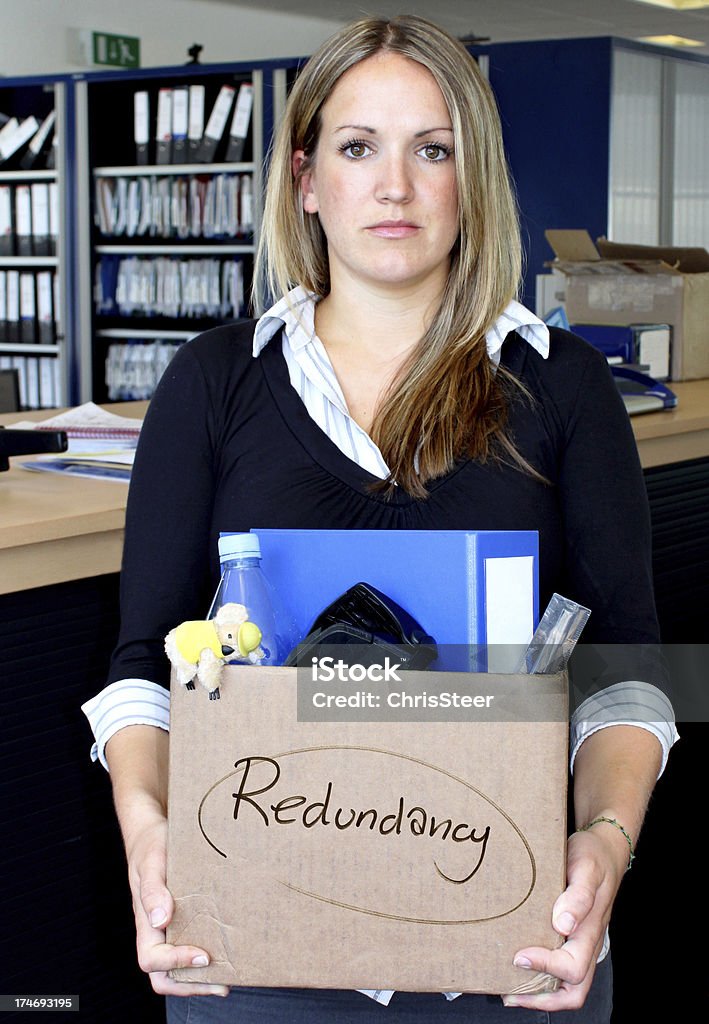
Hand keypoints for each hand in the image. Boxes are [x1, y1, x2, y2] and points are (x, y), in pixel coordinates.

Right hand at [126, 813, 228, 997]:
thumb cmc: (151, 845)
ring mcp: (167, 926)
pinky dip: (205, 959)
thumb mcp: (152, 862)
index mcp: (144, 921)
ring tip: (229, 976)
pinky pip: (188, 946)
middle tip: (223, 983)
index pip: (151, 959)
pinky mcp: (181, 918)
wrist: (153, 830)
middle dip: (191, 985)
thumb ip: (153, 889)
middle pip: (163, 976)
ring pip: (175, 968)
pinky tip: (227, 951)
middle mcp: (155, 930)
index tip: (203, 955)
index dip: (175, 963)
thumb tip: (160, 920)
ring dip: (199, 978)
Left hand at [502, 827, 625, 1010]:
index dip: (546, 967)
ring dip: (540, 994)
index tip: (520, 955)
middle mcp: (586, 943)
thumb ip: (578, 895)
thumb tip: (563, 924)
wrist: (603, 848)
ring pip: (568, 986)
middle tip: (509, 994)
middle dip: (542, 999)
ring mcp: (580, 942)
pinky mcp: (572, 936)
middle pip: (574, 991)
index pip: (573, 967)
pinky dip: (541, 977)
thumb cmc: (593, 857)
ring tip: (509, 990)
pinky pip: (561, 968)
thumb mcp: (586, 868)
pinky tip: (519, 967)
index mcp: (590, 930)